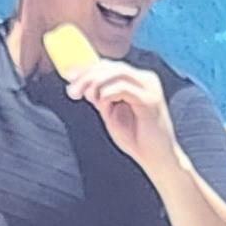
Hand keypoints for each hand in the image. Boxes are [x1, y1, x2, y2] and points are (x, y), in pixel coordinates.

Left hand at [64, 53, 173, 170]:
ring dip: (95, 83)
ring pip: (117, 72)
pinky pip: (123, 88)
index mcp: (137, 81)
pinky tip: (101, 103)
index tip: (68, 76)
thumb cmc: (136, 139)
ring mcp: (150, 88)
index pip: (109, 66)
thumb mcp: (112, 114)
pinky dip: (107, 93)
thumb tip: (83, 83)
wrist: (157, 159)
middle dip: (87, 76)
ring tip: (87, 97)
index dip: (86, 69)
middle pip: (111, 66)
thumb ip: (101, 97)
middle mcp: (146, 80)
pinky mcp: (151, 100)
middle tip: (72, 91)